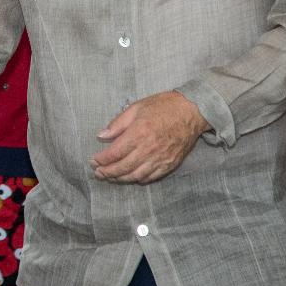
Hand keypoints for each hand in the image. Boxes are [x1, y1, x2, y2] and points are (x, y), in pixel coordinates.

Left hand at [91, 91, 206, 183]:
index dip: (102, 160)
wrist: (192, 111)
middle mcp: (149, 149)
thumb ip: (117, 124)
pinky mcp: (170, 164)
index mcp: (138, 133)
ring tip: (110, 177)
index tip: (93, 161)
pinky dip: (138, 179)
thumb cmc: (163, 106)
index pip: (115, 153)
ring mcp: (161, 159)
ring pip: (136, 176)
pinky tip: (130, 177)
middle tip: (98, 173)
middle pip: (123, 167)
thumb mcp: (136, 108)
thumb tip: (101, 135)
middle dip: (107, 172)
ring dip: (120, 179)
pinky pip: (151, 177)